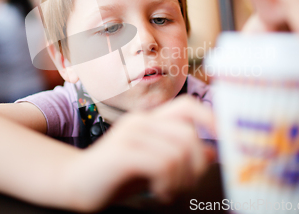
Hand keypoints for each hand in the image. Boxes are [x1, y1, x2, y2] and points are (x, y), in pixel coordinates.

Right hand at [65, 95, 215, 211]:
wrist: (73, 183)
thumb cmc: (115, 175)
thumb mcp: (152, 164)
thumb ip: (178, 154)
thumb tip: (211, 152)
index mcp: (149, 120)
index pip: (187, 106)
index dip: (211, 118)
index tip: (225, 139)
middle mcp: (141, 121)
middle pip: (189, 135)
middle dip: (197, 166)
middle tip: (186, 185)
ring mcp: (131, 134)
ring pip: (179, 152)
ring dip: (182, 180)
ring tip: (169, 191)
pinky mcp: (123, 152)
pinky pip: (163, 164)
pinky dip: (168, 184)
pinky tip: (159, 193)